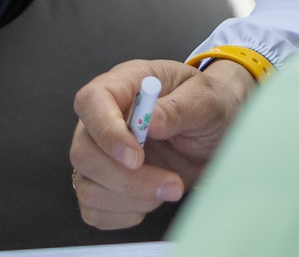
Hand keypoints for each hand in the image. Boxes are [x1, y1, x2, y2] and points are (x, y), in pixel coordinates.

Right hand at [68, 57, 255, 227]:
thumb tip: (150, 120)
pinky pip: (95, 210)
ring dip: (132, 199)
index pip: (91, 102)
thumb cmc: (206, 107)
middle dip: (128, 179)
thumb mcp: (206, 101)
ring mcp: (98, 154)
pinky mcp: (102, 184)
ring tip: (169, 186)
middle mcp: (102, 119)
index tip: (137, 158)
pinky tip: (151, 198)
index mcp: (122, 85)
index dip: (106, 132)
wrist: (214, 135)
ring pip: (88, 187)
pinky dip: (125, 214)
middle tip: (172, 184)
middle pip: (84, 152)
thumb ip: (179, 108)